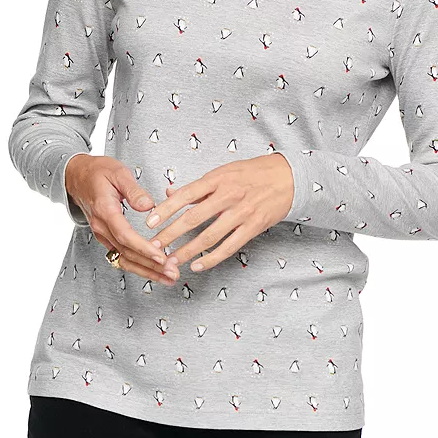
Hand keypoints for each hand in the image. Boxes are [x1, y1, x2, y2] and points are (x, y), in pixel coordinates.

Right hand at [65, 154, 178, 285]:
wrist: (77, 176)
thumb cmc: (97, 172)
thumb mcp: (118, 172)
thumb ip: (133, 190)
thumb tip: (148, 205)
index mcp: (105, 211)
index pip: (125, 235)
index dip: (144, 248)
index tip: (161, 256)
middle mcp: (102, 227)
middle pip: (127, 253)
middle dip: (151, 266)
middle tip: (172, 272)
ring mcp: (103, 234)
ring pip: (124, 259)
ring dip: (146, 271)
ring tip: (167, 277)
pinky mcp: (106, 236)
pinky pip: (122, 256)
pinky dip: (138, 265)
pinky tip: (153, 271)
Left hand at [142, 154, 294, 273]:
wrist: (288, 177)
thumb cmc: (253, 173)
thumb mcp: (223, 172)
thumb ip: (197, 187)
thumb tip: (169, 193)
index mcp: (217, 179)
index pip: (185, 195)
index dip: (165, 210)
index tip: (149, 222)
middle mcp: (228, 195)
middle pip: (193, 218)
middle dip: (171, 234)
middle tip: (154, 246)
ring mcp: (241, 213)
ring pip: (209, 236)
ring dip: (187, 250)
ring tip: (171, 261)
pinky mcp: (253, 227)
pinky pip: (229, 247)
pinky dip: (211, 258)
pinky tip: (196, 265)